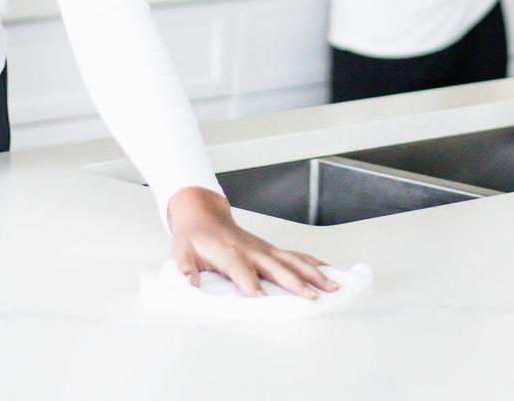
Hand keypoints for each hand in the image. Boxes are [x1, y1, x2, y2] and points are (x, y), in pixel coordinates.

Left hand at [166, 186, 338, 298]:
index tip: (261, 298)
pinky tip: (329, 272)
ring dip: (313, 273)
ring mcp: (265, 249)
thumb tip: (189, 283)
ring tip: (331, 286)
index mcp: (228, 252)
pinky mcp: (272, 250)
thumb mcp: (181, 251)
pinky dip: (314, 264)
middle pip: (276, 266)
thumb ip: (185, 268)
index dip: (250, 283)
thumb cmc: (194, 237)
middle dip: (294, 282)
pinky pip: (296, 256)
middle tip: (309, 297)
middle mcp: (251, 250)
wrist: (204, 216)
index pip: (241, 269)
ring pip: (293, 260)